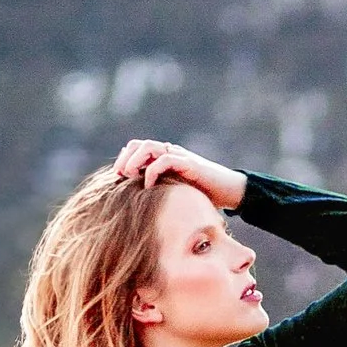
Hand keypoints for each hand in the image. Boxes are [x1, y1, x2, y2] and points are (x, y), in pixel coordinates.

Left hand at [113, 136, 243, 211]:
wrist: (229, 191)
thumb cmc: (203, 194)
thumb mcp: (174, 192)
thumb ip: (158, 190)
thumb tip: (137, 202)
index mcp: (164, 157)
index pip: (137, 147)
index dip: (124, 158)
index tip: (117, 176)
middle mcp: (170, 152)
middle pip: (139, 144)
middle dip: (125, 159)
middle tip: (119, 176)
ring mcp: (180, 156)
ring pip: (149, 147)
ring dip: (135, 161)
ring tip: (130, 177)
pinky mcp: (189, 164)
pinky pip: (165, 160)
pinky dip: (153, 171)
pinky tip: (149, 186)